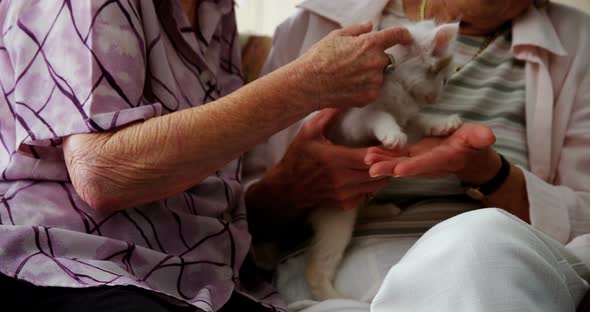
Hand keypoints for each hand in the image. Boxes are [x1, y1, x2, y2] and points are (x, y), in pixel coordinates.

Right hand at [253, 109, 388, 211]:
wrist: (286, 188)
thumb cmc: (296, 158)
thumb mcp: (308, 132)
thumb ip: (328, 115)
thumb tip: (344, 97)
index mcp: (335, 160)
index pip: (371, 156)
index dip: (384, 150)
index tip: (392, 143)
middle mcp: (342, 179)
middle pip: (378, 172)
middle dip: (387, 162)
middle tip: (394, 152)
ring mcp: (344, 194)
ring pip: (375, 185)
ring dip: (382, 174)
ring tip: (385, 162)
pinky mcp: (344, 203)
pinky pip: (367, 195)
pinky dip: (371, 185)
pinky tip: (369, 175)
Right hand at [294, 23, 411, 109]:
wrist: (308, 84)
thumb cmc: (319, 58)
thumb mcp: (336, 36)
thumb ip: (357, 30)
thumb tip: (369, 26)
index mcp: (370, 43)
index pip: (396, 35)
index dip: (403, 35)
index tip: (405, 38)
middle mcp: (376, 62)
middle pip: (386, 59)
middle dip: (375, 59)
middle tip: (355, 63)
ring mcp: (374, 81)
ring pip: (379, 76)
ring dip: (370, 75)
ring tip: (348, 77)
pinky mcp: (369, 96)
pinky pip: (373, 90)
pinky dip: (364, 88)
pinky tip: (348, 87)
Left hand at [365, 123, 499, 183]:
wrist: (469, 154)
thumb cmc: (475, 143)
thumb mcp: (480, 138)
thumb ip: (481, 137)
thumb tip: (488, 136)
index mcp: (444, 158)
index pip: (428, 163)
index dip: (414, 167)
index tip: (399, 170)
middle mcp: (429, 163)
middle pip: (408, 168)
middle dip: (390, 169)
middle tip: (372, 169)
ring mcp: (419, 161)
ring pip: (398, 163)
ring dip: (382, 162)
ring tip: (366, 159)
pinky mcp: (413, 155)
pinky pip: (397, 157)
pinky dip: (383, 156)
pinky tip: (369, 154)